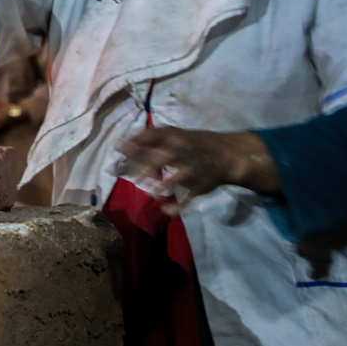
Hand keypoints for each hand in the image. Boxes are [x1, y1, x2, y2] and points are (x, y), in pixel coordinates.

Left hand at [116, 127, 279, 214]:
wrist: (226, 154)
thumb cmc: (192, 144)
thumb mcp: (173, 135)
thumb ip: (151, 141)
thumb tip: (123, 150)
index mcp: (173, 136)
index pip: (148, 137)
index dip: (132, 144)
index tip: (119, 151)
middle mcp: (182, 151)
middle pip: (160, 158)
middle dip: (142, 167)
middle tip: (129, 176)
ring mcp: (192, 169)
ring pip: (176, 178)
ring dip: (160, 187)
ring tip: (151, 194)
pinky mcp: (200, 185)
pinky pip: (188, 198)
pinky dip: (177, 206)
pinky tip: (166, 210)